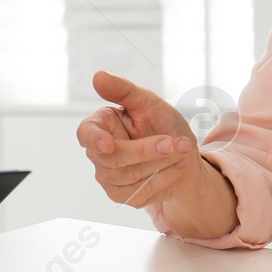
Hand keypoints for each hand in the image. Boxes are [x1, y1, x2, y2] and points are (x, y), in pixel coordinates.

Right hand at [75, 71, 237, 237]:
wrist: (184, 155)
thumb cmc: (163, 125)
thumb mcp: (149, 102)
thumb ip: (124, 90)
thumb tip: (98, 76)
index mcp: (100, 125)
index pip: (86, 133)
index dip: (95, 139)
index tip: (109, 144)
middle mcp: (99, 153)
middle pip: (113, 157)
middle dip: (146, 150)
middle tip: (172, 142)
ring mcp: (109, 177)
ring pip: (130, 175)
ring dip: (161, 162)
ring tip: (183, 148)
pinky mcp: (123, 195)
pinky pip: (141, 191)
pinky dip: (165, 177)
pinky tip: (178, 165)